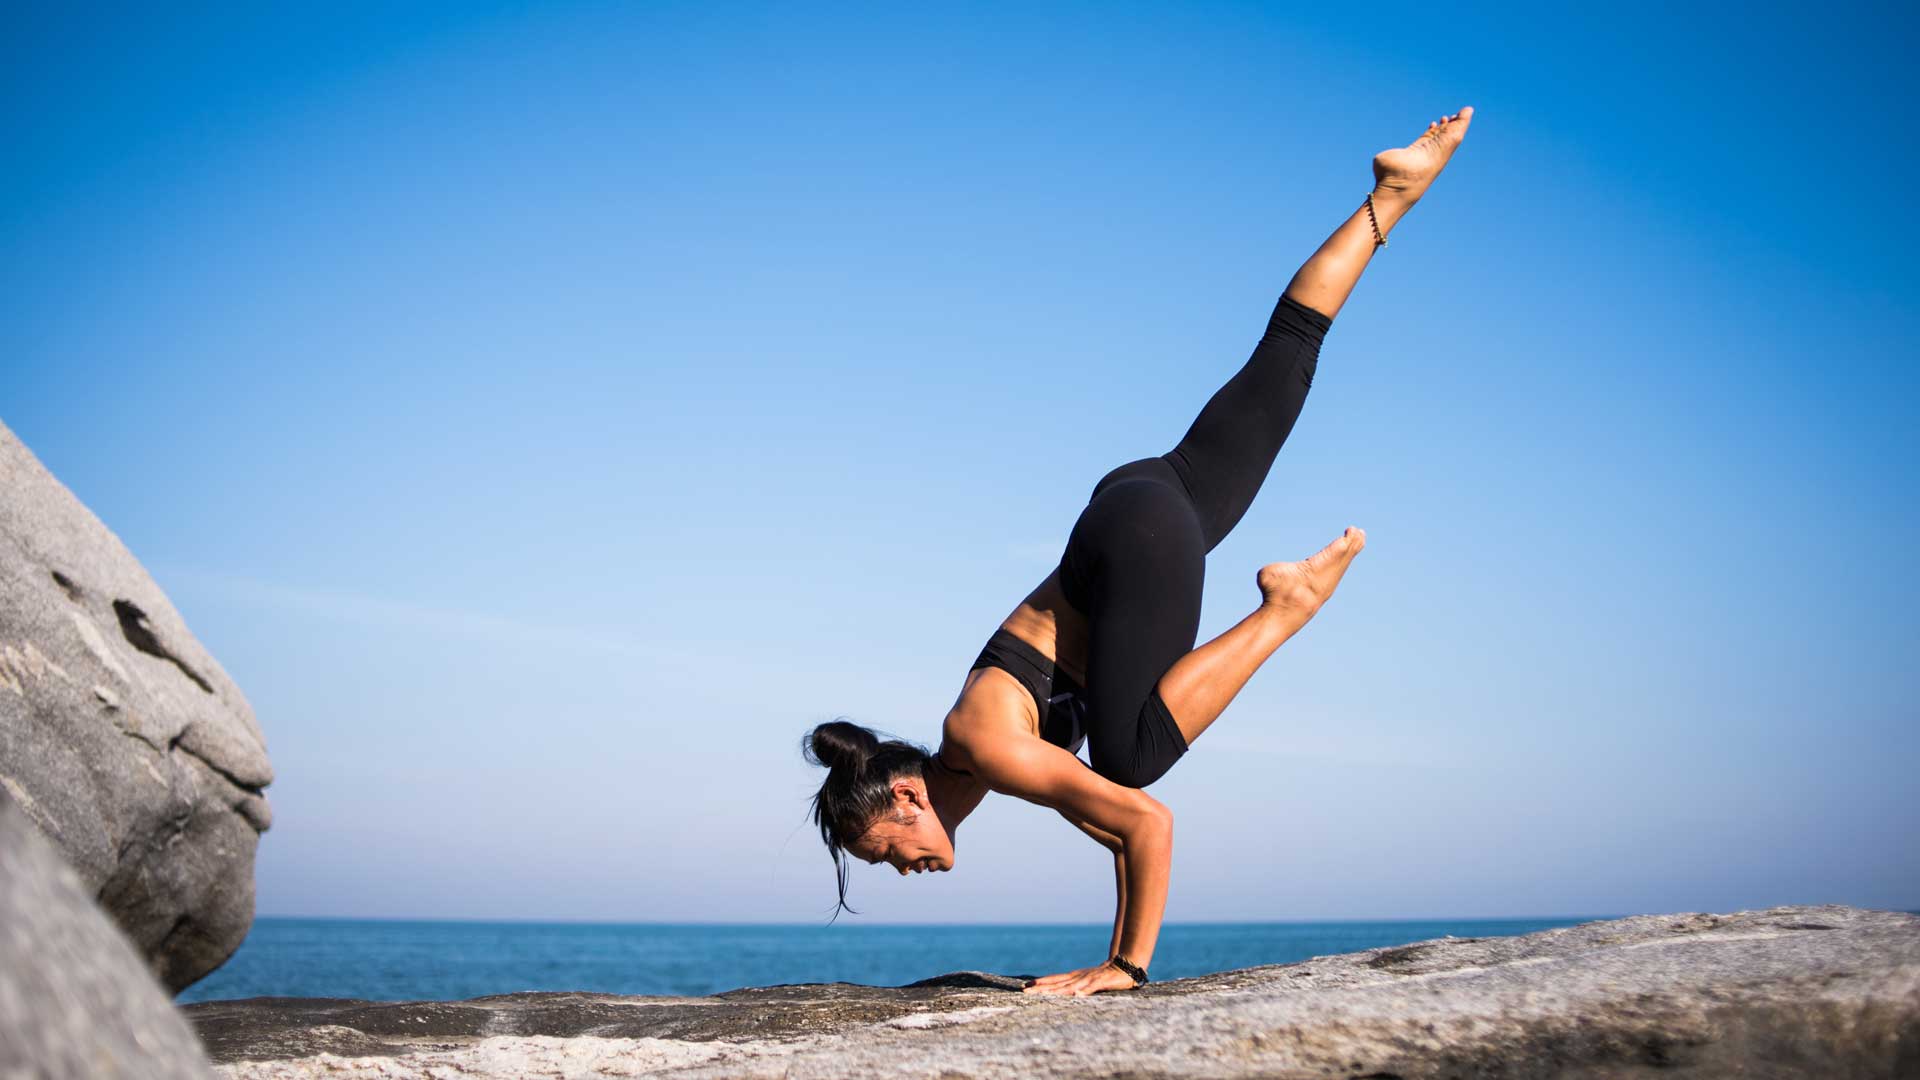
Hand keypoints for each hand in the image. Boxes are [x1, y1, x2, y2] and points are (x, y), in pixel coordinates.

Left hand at [1021, 959, 1138, 996]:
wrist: (1124, 966)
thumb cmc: (1104, 977)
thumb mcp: (1087, 982)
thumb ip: (1076, 987)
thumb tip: (1063, 993)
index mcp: (1074, 977)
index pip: (1054, 980)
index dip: (1040, 983)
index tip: (1025, 987)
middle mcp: (1078, 977)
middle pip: (1057, 983)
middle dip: (1040, 988)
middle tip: (1025, 991)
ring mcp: (1088, 979)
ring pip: (1069, 986)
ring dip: (1055, 990)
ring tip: (1042, 994)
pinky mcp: (1101, 982)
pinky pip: (1091, 987)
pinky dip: (1083, 991)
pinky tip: (1076, 995)